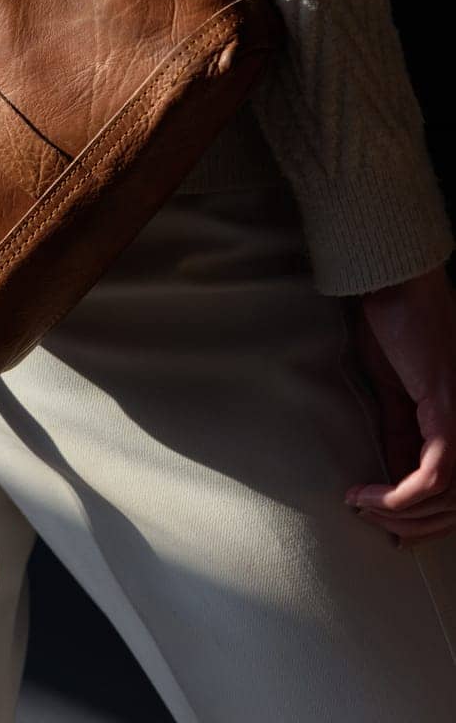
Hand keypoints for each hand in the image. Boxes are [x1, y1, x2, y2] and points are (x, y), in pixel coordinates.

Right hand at [345, 262, 455, 545]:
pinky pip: (433, 475)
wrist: (393, 284)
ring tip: (362, 505)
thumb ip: (400, 430)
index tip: (387, 526)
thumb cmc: (394, 324)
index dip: (426, 517)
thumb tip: (392, 472)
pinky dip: (400, 495)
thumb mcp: (394, 389)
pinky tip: (370, 494)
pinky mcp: (449, 413)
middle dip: (414, 524)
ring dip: (401, 512)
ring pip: (448, 497)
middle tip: (373, 524)